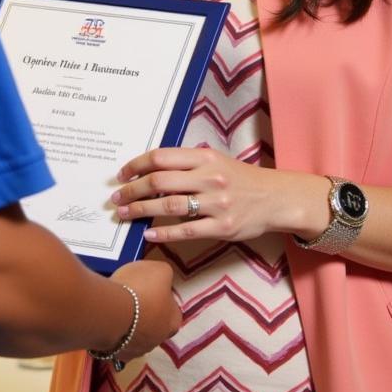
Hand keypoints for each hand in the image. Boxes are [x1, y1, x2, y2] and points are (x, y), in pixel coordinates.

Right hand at [108, 259, 180, 360]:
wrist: (112, 313)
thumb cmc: (142, 290)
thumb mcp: (160, 270)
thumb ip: (165, 275)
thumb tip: (163, 278)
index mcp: (173, 322)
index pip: (171, 308)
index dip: (161, 296)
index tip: (149, 287)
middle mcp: (158, 340)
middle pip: (154, 323)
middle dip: (144, 311)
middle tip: (132, 295)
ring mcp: (136, 350)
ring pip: (134, 333)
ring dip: (128, 322)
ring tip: (116, 305)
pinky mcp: (116, 354)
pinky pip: (116, 339)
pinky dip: (112, 329)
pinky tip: (106, 316)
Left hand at [110, 146, 324, 244]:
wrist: (275, 198)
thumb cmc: (239, 178)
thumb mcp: (215, 160)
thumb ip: (186, 162)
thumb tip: (149, 168)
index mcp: (204, 157)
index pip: (161, 157)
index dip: (136, 165)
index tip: (121, 174)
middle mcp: (209, 178)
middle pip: (160, 181)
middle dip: (132, 190)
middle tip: (116, 198)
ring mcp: (216, 204)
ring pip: (169, 206)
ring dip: (142, 210)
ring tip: (125, 214)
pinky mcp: (223, 227)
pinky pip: (187, 230)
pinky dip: (164, 232)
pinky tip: (149, 234)